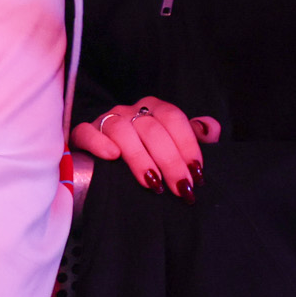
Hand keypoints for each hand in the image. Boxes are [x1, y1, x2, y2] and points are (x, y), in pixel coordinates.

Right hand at [71, 98, 218, 193]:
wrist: (104, 164)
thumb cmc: (147, 154)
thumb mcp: (174, 144)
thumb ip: (195, 136)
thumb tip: (211, 129)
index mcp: (154, 108)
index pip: (173, 117)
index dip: (187, 144)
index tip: (196, 172)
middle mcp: (130, 110)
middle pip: (152, 129)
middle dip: (170, 161)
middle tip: (181, 188)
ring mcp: (106, 120)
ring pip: (122, 131)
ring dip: (140, 158)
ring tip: (152, 183)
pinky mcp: (84, 133)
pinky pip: (87, 132)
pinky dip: (99, 142)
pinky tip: (112, 157)